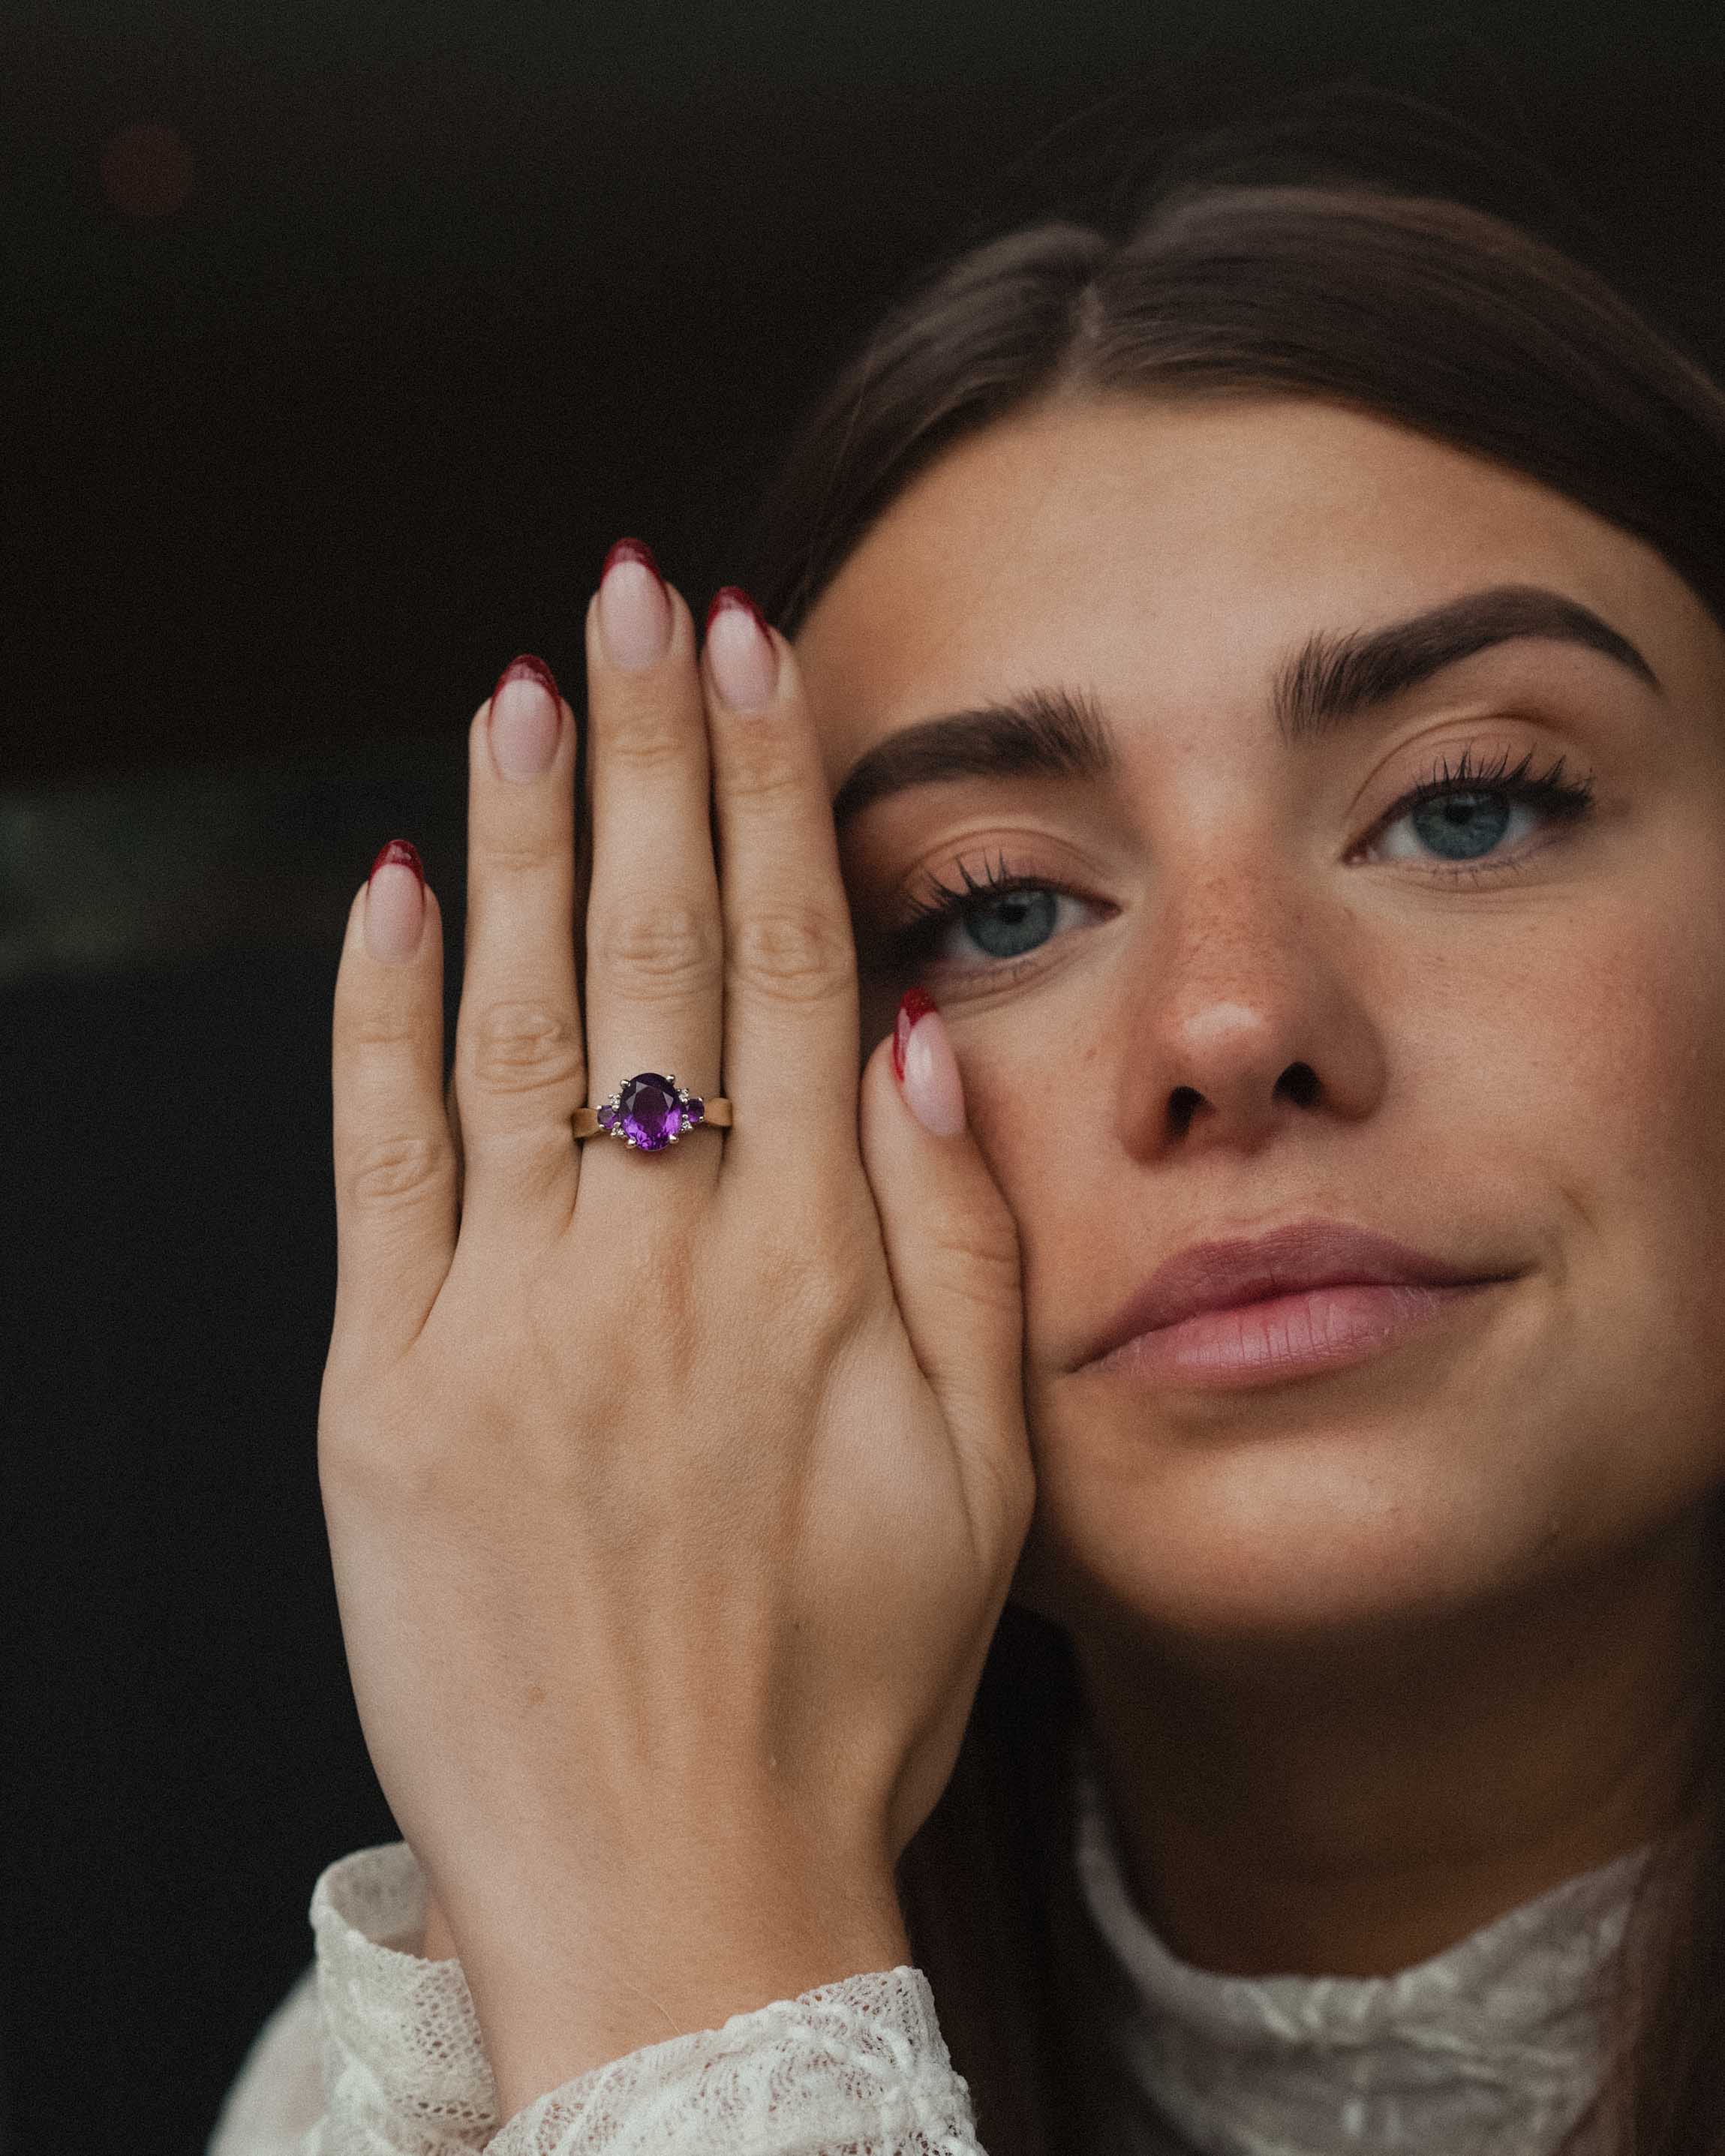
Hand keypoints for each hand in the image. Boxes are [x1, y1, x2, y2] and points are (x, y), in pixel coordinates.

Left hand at [319, 555, 1033, 2099]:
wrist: (675, 1886)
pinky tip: (390, 888)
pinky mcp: (388, 1388)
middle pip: (652, 952)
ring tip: (527, 684)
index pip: (789, 967)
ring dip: (517, 837)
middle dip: (649, 752)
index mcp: (816, 1274)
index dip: (771, 792)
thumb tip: (917, 1040)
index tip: (753, 651)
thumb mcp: (981, 1484)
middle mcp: (664, 1263)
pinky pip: (381, 1165)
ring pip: (512, 1021)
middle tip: (637, 591)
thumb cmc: (852, 1690)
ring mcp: (513, 1318)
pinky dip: (378, 1017)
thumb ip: (960, 1246)